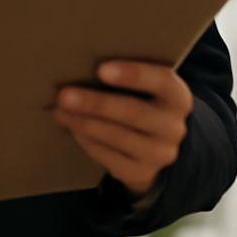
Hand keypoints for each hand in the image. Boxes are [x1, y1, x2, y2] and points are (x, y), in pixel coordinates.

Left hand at [52, 60, 192, 196]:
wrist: (155, 142)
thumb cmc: (140, 100)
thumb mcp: (144, 87)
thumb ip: (124, 75)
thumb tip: (81, 63)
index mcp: (177, 97)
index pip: (163, 82)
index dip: (133, 75)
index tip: (101, 69)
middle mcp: (174, 127)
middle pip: (134, 113)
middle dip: (95, 103)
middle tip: (64, 95)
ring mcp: (160, 154)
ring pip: (118, 137)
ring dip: (84, 123)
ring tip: (59, 111)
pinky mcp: (142, 173)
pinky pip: (111, 159)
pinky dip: (88, 142)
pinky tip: (72, 130)